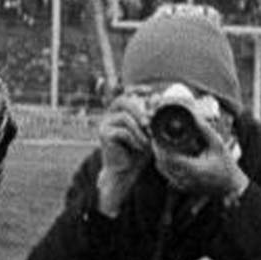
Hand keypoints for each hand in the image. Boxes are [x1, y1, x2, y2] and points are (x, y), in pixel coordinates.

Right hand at [94, 94, 151, 215]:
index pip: (127, 93)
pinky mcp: (103, 134)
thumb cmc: (137, 151)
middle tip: (150, 123)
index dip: (137, 89)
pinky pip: (122, 131)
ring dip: (140, 130)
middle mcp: (110, 114)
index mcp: (120, 110)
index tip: (150, 91)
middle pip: (124, 101)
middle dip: (140, 110)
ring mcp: (105, 123)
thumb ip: (150, 116)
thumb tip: (157, 97)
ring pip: (124, 117)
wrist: (125, 170)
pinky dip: (135, 139)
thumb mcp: (147, 132)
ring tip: (148, 141)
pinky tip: (139, 147)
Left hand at [150, 103, 244, 200]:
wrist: (232, 187)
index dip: (160, 146)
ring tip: (160, 143)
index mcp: (194, 169)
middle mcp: (186, 179)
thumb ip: (205, 130)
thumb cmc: (226, 165)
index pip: (169, 158)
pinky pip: (167, 175)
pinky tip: (167, 154)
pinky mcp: (183, 188)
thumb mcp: (218, 145)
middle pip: (162, 163)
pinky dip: (164, 164)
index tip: (157, 135)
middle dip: (157, 149)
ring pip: (162, 170)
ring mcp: (184, 185)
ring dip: (159, 156)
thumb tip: (193, 115)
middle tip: (156, 136)